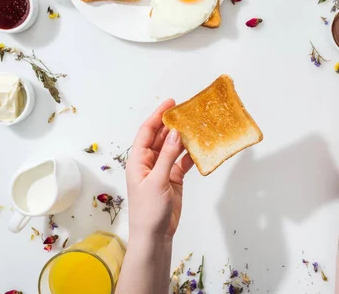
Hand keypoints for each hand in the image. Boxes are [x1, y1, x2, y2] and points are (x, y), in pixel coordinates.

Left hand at [126, 99, 193, 241]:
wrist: (154, 235)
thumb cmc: (148, 210)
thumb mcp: (157, 180)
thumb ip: (168, 156)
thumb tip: (175, 132)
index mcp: (138, 160)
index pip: (147, 131)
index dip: (158, 115)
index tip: (171, 102)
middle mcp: (149, 162)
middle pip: (161, 137)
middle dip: (172, 124)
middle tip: (188, 111)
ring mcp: (162, 170)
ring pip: (173, 148)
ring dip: (183, 138)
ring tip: (196, 125)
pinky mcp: (173, 179)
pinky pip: (182, 162)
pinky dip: (191, 155)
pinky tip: (200, 148)